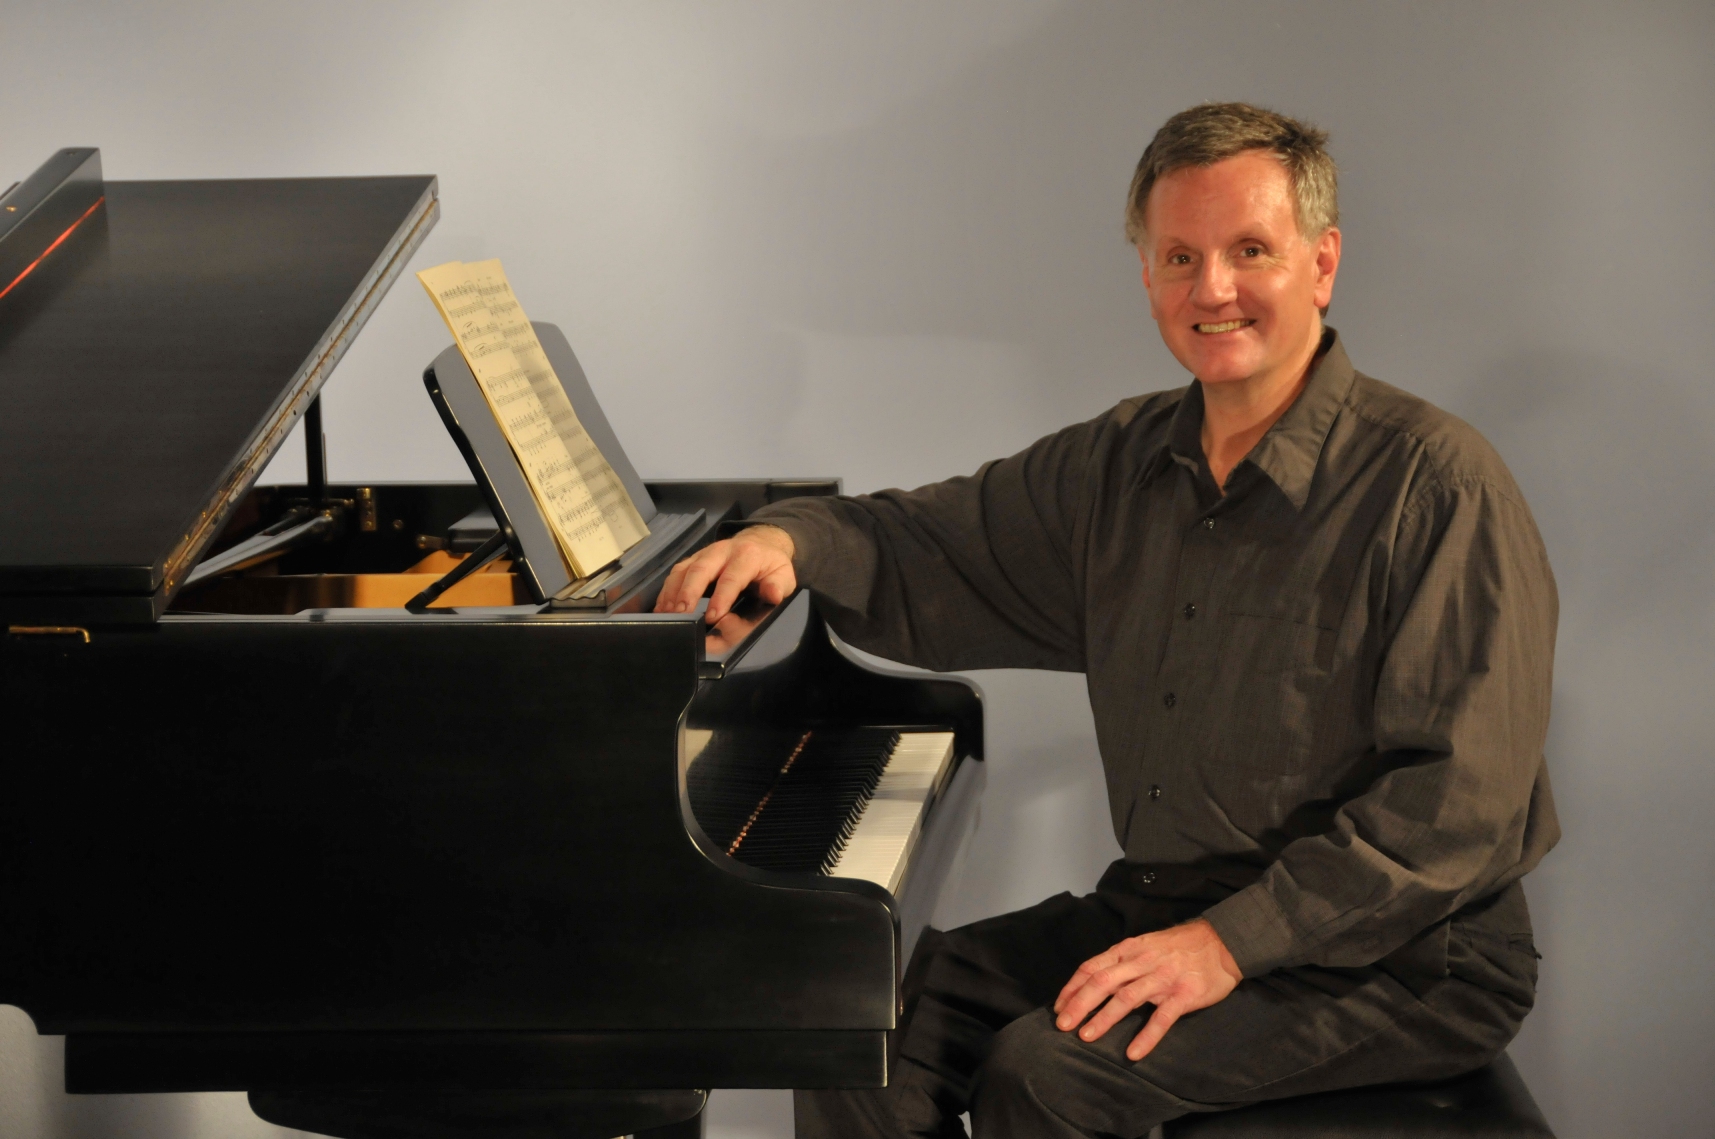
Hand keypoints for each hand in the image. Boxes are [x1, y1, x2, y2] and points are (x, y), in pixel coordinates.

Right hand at [653, 525, 796, 621]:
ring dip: (673, 591)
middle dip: (689, 591)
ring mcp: (704, 554)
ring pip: (684, 569)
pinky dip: (667, 590)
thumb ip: (778, 585)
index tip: (713, 616)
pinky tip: (662, 607)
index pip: (731, 577)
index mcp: (746, 555)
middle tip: (681, 613)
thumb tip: (773, 594)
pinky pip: (676, 572)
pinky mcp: (693, 559)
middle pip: (701, 569)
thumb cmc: (769, 564)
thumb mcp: (784, 574)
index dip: (721, 597)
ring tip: (667, 613)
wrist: (760, 543)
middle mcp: (722, 551)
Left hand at [1052, 918, 1241, 1061]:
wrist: (1222, 942)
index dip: (1072, 987)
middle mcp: (1141, 962)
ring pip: (1126, 998)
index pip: (1092, 967)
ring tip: (1086, 1036)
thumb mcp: (1145, 945)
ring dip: (1103, 1018)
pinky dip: (1146, 1036)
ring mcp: (1163, 978)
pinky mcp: (1184, 994)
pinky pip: (1162, 1018)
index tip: (1058, 1007)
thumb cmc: (1179, 946)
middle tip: (1062, 1025)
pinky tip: (1133, 1053)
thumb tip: (1094, 980)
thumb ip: (1122, 961)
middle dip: (1079, 1004)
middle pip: (1102, 982)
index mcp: (1129, 950)